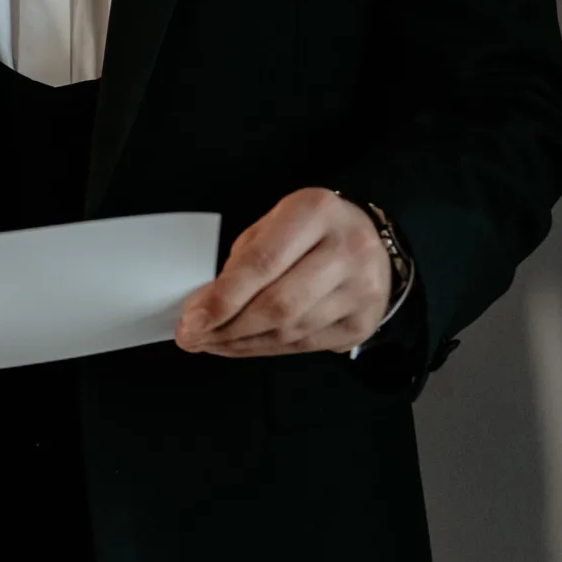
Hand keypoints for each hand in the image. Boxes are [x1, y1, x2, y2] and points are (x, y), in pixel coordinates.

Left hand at [176, 188, 391, 357]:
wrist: (372, 241)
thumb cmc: (310, 229)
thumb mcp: (274, 223)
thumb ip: (243, 260)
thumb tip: (205, 307)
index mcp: (316, 213)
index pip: (262, 264)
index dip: (222, 298)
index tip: (190, 319)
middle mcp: (347, 252)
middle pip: (277, 305)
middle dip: (226, 328)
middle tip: (191, 337)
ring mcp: (361, 292)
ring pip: (290, 331)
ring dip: (241, 343)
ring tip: (209, 343)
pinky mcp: (361, 324)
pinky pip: (304, 345)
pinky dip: (266, 349)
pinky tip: (239, 346)